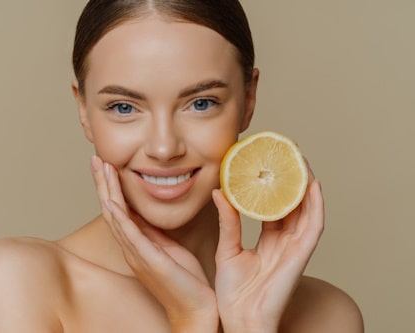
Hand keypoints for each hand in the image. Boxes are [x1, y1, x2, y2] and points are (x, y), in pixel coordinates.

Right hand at [90, 156, 218, 332]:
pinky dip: (119, 217)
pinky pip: (130, 235)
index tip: (106, 165)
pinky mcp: (149, 261)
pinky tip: (111, 201)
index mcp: (137, 244)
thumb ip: (154, 232)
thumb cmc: (184, 281)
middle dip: (102, 183)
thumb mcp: (168, 248)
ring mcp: (137, 255)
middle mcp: (131, 248)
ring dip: (107, 191)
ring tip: (102, 168)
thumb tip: (145, 213)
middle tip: (95, 159)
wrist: (195, 310)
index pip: (118, 210)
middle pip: (110, 210)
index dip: (111, 187)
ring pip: (116, 217)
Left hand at [213, 166, 323, 332]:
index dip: (273, 186)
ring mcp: (294, 248)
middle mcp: (284, 242)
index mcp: (269, 241)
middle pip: (293, 205)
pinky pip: (313, 227)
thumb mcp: (227, 249)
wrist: (240, 319)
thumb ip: (228, 221)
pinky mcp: (301, 255)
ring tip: (301, 161)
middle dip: (292, 180)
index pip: (275, 207)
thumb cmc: (233, 292)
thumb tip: (219, 192)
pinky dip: (316, 206)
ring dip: (306, 186)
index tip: (266, 164)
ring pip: (307, 211)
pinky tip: (313, 185)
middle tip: (286, 155)